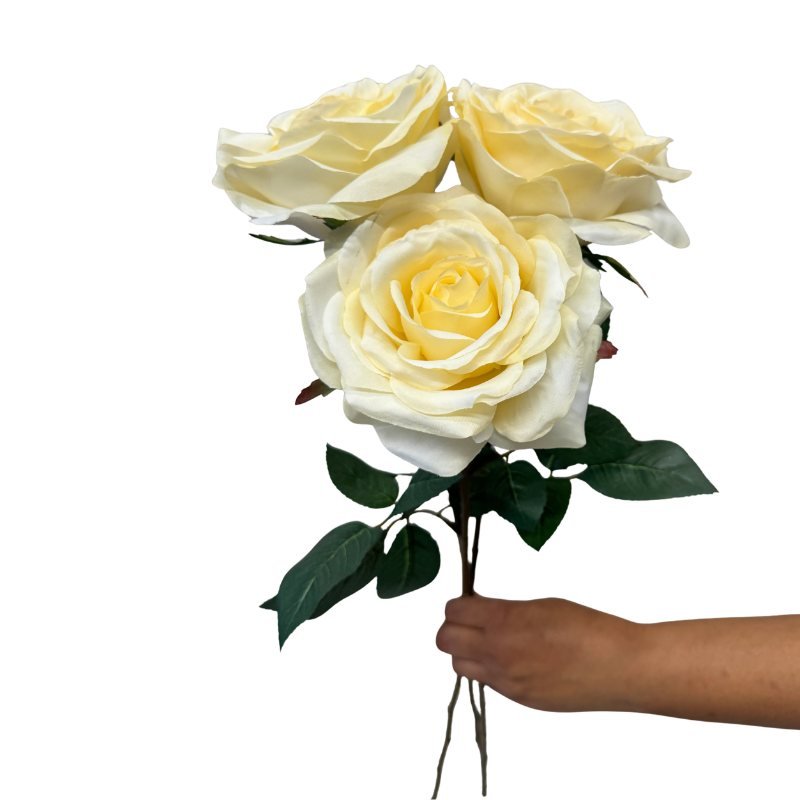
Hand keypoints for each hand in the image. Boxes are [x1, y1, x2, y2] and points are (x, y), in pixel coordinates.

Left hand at [436, 595, 642, 712]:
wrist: (621, 668)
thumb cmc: (588, 628)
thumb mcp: (541, 605)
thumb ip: (504, 610)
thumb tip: (479, 610)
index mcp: (504, 623)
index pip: (454, 611)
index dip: (459, 604)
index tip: (471, 602)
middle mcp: (498, 654)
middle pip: (445, 641)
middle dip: (454, 627)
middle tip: (474, 621)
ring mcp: (507, 681)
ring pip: (459, 666)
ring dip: (466, 651)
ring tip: (491, 642)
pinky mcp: (519, 700)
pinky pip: (487, 682)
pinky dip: (489, 669)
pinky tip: (514, 659)